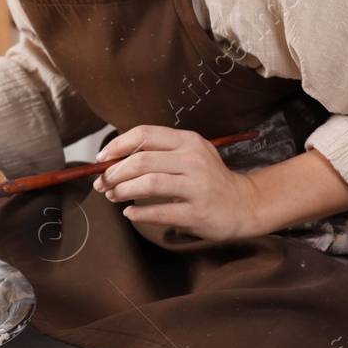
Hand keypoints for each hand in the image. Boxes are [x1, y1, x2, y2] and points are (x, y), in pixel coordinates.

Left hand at [92, 125, 264, 243]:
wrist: (245, 204)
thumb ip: (158, 153)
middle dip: (115, 173)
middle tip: (103, 184)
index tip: (101, 159)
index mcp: (188, 141)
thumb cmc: (209, 179)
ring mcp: (198, 186)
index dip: (117, 146)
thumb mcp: (189, 155)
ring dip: (123, 190)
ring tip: (113, 196)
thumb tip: (113, 161)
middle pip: (142, 160)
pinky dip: (139, 213)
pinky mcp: (198, 211)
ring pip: (149, 183)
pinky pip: (161, 211)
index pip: (144, 134)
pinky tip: (130, 212)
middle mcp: (193, 160)